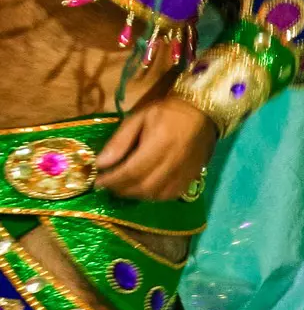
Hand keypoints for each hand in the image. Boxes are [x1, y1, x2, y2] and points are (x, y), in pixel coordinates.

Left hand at [97, 98, 218, 200]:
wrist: (202, 113)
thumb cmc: (166, 113)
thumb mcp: (138, 118)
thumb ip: (119, 141)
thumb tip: (100, 163)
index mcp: (159, 144)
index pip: (131, 171)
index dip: (112, 180)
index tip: (97, 181)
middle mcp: (174, 162)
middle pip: (143, 186)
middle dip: (121, 189)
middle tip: (108, 185)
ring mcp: (185, 172)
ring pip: (156, 194)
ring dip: (136, 194)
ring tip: (124, 187)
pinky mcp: (192, 177)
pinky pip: (171, 195)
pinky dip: (154, 196)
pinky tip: (145, 189)